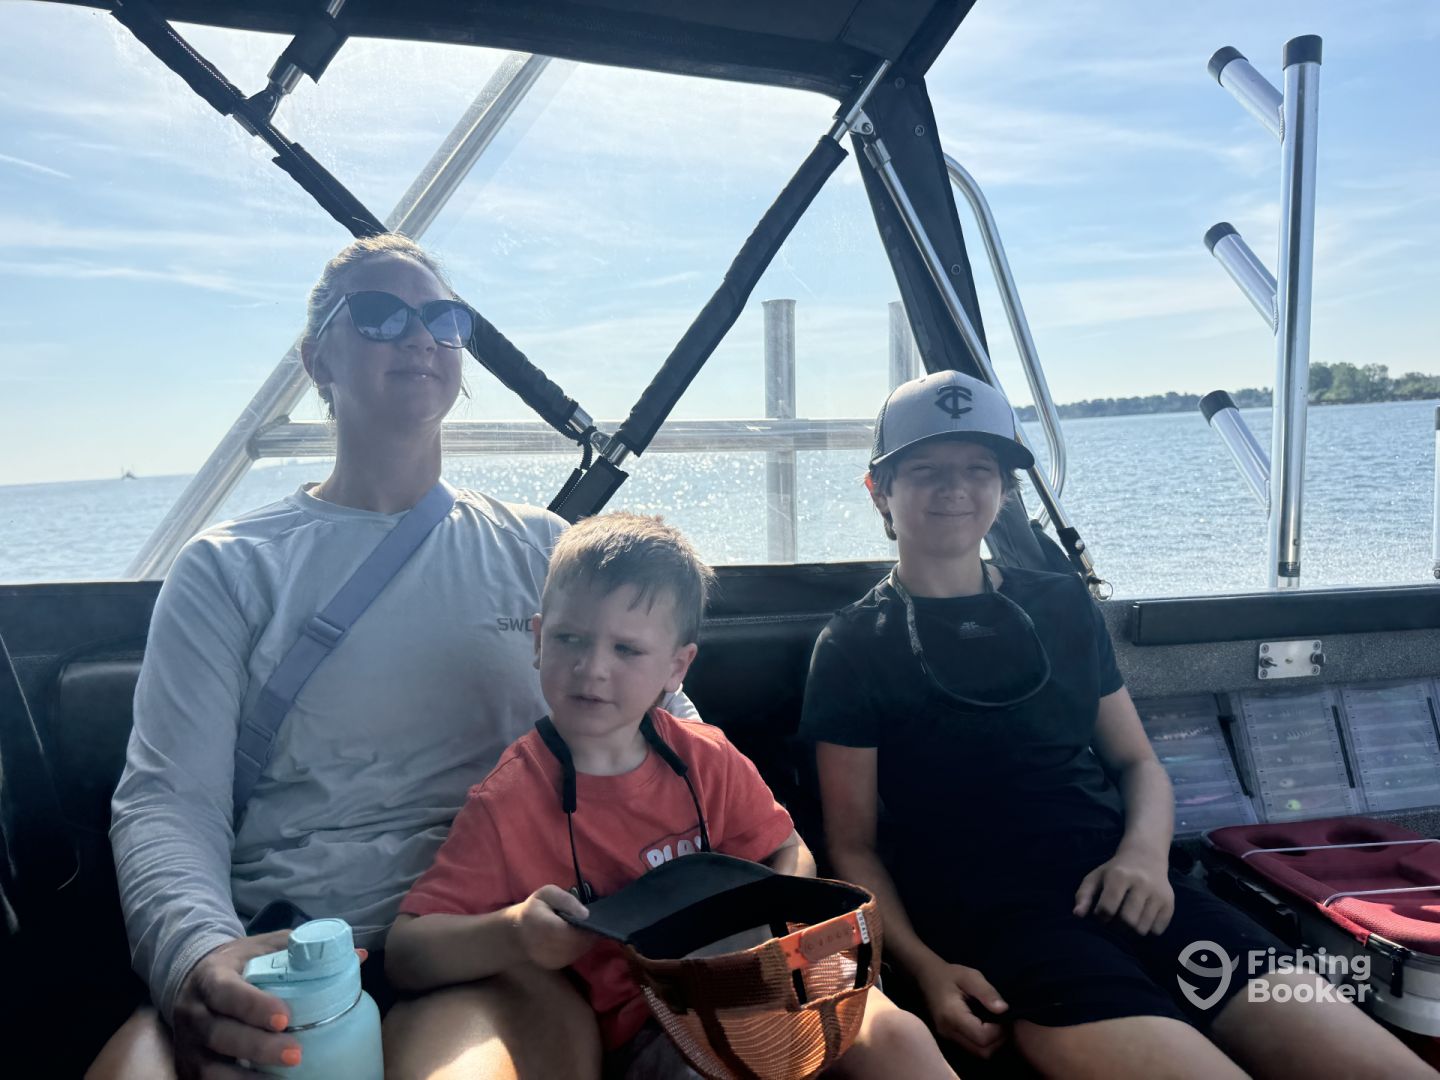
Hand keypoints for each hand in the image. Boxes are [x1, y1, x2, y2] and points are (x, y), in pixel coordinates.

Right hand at [171, 930, 300, 1078]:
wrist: (192, 978)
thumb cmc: (240, 963)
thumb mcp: (263, 947)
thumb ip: (298, 948)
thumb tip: (353, 954)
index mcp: (210, 976)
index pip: (226, 991)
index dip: (253, 1006)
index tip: (284, 1019)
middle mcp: (193, 1012)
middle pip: (219, 1034)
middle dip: (258, 1047)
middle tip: (295, 1054)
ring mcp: (188, 1044)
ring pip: (210, 1068)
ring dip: (245, 1078)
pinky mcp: (189, 1067)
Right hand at [513, 885, 595, 969]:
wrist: (517, 933)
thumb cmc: (534, 909)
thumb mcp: (547, 894)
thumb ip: (566, 900)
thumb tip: (586, 914)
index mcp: (548, 927)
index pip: (575, 931)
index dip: (588, 925)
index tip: (589, 916)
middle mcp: (550, 947)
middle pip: (580, 943)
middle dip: (588, 933)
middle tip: (587, 921)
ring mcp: (552, 959)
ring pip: (579, 951)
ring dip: (585, 940)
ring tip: (579, 927)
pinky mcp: (555, 965)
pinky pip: (574, 956)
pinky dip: (578, 947)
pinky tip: (573, 936)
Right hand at [915, 957, 1009, 1059]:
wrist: (928, 977)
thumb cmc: (950, 975)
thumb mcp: (971, 976)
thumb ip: (987, 992)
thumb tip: (1004, 1010)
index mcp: (952, 1015)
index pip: (982, 1037)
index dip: (998, 1030)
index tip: (1002, 1015)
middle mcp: (949, 1032)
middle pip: (982, 1050)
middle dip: (998, 1039)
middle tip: (1001, 1020)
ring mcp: (948, 1037)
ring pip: (979, 1053)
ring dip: (992, 1042)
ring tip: (994, 1022)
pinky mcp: (950, 1038)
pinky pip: (973, 1048)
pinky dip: (983, 1041)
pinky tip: (984, 1025)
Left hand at [1074, 849, 1174, 934]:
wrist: (1146, 856)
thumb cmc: (1116, 871)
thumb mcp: (1096, 877)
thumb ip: (1083, 895)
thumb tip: (1077, 914)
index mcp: (1120, 876)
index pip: (1108, 908)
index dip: (1100, 917)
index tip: (1101, 914)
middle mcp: (1142, 884)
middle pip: (1127, 921)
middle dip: (1117, 927)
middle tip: (1115, 921)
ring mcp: (1158, 894)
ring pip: (1142, 929)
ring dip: (1131, 931)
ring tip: (1127, 921)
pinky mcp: (1169, 903)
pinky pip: (1157, 930)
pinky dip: (1147, 931)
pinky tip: (1141, 919)